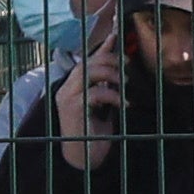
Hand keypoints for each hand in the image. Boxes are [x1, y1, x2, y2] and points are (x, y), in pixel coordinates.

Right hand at [51, 48, 124, 169]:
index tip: (117, 35)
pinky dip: (113, 95)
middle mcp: (65, 89)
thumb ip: (107, 85)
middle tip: (127, 65)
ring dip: (111, 74)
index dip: (102, 48)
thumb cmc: (93, 132)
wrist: (83, 158)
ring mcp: (66, 98)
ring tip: (125, 84)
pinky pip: (94, 93)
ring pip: (87, 72)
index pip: (87, 61)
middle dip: (110, 60)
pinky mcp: (72, 109)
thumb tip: (119, 68)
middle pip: (87, 63)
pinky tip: (124, 104)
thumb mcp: (103, 104)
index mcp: (72, 86)